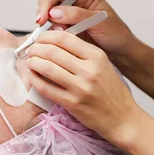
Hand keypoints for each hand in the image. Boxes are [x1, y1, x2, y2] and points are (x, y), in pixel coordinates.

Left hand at [26, 30, 140, 146]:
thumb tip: (56, 39)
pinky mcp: (72, 103)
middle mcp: (89, 70)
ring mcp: (80, 87)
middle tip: (31, 50)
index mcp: (97, 56)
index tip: (40, 38)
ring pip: (47, 68)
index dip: (47, 36)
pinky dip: (35, 81)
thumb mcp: (103, 64)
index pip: (64, 38)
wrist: (123, 118)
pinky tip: (33, 77)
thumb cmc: (112, 91)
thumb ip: (82, 52)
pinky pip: (46, 89)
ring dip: (33, 63)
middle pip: (53, 51)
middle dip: (36, 48)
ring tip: (30, 61)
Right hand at [36, 0, 135, 57]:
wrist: (121, 51)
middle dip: (44, 14)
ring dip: (47, 25)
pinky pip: (51, 27)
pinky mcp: (65, 27)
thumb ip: (77, 15)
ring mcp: (68, 14)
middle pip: (49, 0)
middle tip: (45, 27)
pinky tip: (56, 39)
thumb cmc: (116, 34)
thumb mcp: (99, 22)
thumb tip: (55, 12)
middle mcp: (74, 0)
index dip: (47, 3)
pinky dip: (50, 33)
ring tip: (58, 35)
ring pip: (47, 14)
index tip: (42, 17)